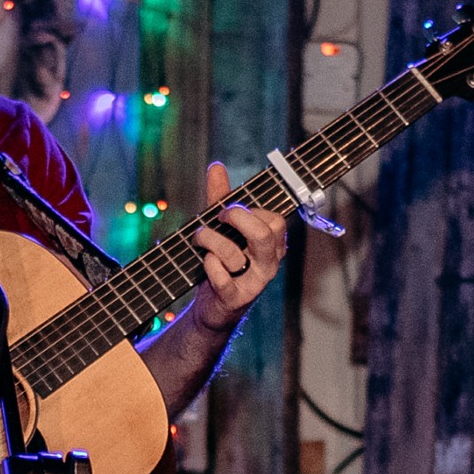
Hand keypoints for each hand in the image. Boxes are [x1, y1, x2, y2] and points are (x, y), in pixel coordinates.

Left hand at [187, 161, 287, 332]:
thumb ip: (220, 198)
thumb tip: (216, 166)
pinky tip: (204, 263)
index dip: (250, 210)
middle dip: (237, 218)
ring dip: (210, 240)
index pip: (275, 221)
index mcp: (271, 245)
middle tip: (219, 217)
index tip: (228, 210)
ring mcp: (253, 283)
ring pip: (235, 254)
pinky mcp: (235, 299)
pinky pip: (221, 277)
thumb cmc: (222, 262)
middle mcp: (268, 264)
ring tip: (199, 238)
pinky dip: (208, 265)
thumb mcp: (222, 229)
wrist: (212, 308)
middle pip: (264, 234)